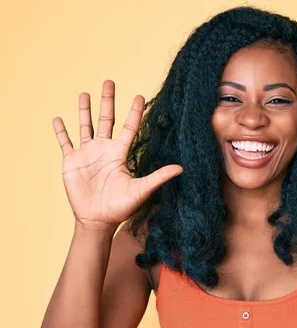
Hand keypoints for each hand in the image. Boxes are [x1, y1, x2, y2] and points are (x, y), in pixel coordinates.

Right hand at [53, 80, 183, 230]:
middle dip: (107, 101)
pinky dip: (60, 131)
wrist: (98, 220)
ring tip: (85, 93)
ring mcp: (87, 154)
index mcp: (120, 153)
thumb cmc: (121, 207)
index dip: (134, 112)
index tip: (139, 96)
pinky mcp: (71, 161)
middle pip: (106, 119)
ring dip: (84, 110)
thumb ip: (159, 176)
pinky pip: (65, 142)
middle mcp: (104, 149)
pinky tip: (57, 119)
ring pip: (85, 126)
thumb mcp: (142, 189)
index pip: (129, 127)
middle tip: (109, 81)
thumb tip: (181, 168)